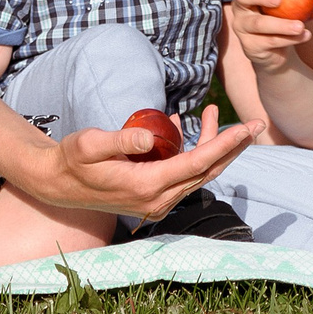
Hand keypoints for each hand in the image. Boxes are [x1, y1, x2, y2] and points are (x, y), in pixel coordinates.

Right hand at [33, 106, 260, 219]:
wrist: (58, 185)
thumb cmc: (73, 160)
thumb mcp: (90, 144)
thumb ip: (121, 140)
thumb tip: (152, 135)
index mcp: (147, 186)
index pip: (198, 163)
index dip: (225, 143)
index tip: (247, 127)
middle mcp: (158, 199)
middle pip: (207, 170)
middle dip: (233, 146)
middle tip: (254, 123)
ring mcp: (157, 201)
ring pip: (198, 172)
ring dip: (212, 145)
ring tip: (211, 112)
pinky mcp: (154, 196)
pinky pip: (183, 173)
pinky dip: (192, 150)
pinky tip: (181, 126)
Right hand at [228, 0, 312, 69]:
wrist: (276, 51)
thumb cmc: (285, 18)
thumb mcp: (294, 3)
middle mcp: (241, 6)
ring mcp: (242, 27)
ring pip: (258, 24)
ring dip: (281, 25)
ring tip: (300, 26)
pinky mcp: (248, 46)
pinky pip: (270, 41)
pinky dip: (290, 39)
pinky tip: (305, 35)